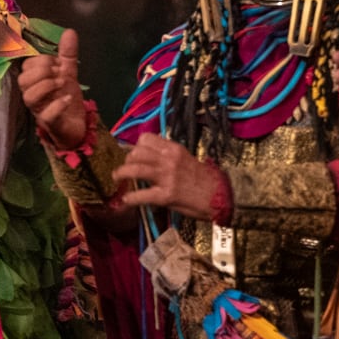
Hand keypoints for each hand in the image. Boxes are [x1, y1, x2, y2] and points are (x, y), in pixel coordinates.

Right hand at [19, 29, 87, 150]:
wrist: (78, 126)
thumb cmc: (66, 98)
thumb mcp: (68, 72)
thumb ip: (67, 54)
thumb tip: (69, 31)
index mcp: (35, 82)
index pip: (26, 67)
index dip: (41, 61)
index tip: (58, 63)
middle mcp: (33, 95)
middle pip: (23, 80)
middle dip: (41, 71)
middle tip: (59, 72)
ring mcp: (39, 110)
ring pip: (30, 97)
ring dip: (47, 86)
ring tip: (63, 83)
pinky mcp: (50, 124)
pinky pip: (47, 115)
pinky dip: (58, 105)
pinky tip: (68, 98)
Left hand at [110, 133, 224, 219]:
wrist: (221, 196)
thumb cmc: (204, 179)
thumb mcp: (186, 159)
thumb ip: (168, 157)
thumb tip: (148, 157)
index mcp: (174, 149)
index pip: (146, 139)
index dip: (136, 146)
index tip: (134, 154)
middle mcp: (169, 160)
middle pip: (136, 152)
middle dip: (127, 160)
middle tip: (125, 168)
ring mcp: (166, 177)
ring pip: (134, 169)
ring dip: (121, 174)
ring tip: (117, 178)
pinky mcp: (166, 195)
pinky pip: (141, 194)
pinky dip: (130, 198)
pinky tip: (126, 200)